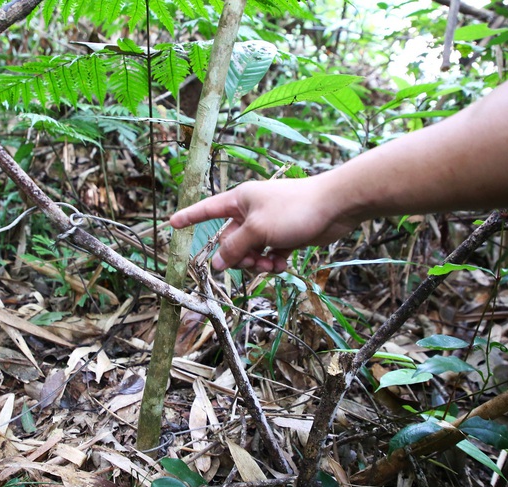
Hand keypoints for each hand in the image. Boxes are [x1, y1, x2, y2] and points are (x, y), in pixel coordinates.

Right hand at [169, 177, 356, 271]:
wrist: (336, 206)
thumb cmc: (294, 209)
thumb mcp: (258, 231)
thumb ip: (234, 248)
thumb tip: (216, 263)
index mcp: (239, 200)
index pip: (207, 209)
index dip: (189, 217)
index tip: (172, 223)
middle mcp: (251, 211)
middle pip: (230, 240)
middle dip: (238, 257)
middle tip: (252, 263)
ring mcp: (268, 224)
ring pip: (250, 251)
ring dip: (257, 263)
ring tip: (270, 265)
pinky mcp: (285, 235)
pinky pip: (269, 254)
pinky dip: (273, 262)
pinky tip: (283, 264)